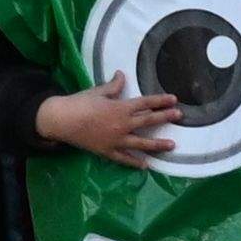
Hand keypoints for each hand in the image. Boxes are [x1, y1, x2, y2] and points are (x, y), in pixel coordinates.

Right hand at [40, 86, 179, 166]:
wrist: (60, 120)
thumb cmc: (79, 103)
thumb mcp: (98, 91)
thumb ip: (113, 85)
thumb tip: (121, 74)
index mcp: (121, 107)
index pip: (146, 103)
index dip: (161, 100)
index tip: (174, 99)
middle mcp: (122, 124)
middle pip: (148, 121)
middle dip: (165, 117)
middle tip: (180, 116)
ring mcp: (115, 140)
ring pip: (141, 143)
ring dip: (157, 144)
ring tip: (172, 145)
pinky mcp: (106, 151)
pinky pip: (123, 158)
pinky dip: (134, 162)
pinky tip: (145, 166)